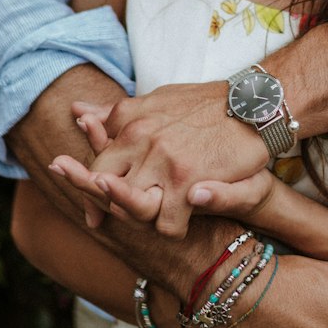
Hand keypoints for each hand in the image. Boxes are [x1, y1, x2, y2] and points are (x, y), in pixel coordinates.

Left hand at [61, 83, 270, 237]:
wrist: (251, 104)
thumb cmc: (205, 105)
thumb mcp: (156, 99)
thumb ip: (117, 112)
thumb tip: (77, 113)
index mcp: (131, 121)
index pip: (98, 161)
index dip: (91, 187)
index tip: (94, 204)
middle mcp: (141, 139)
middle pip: (106, 186)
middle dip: (107, 206)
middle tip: (105, 222)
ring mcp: (163, 160)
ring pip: (132, 208)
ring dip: (140, 218)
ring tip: (152, 217)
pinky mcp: (187, 179)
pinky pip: (167, 222)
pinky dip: (172, 228)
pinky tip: (181, 222)